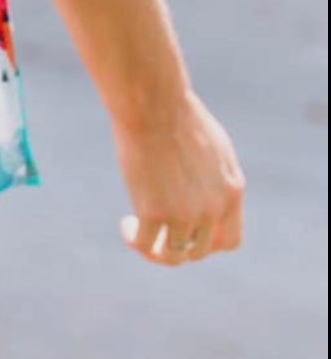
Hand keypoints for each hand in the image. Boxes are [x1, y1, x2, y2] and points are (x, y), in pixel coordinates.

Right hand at [113, 91, 245, 265]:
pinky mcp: (154, 212)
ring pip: (173, 255)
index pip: (229, 240)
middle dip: (178, 244)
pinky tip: (126, 226)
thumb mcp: (213, 145)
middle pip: (199, 250)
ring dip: (155, 249)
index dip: (209, 244)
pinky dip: (135, 241)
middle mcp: (213, 208)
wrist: (155, 103)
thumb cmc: (178, 114)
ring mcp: (185, 214)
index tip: (188, 233)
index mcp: (232, 190)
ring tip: (137, 229)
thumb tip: (204, 188)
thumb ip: (215, 174)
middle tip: (157, 228)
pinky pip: (145, 244)